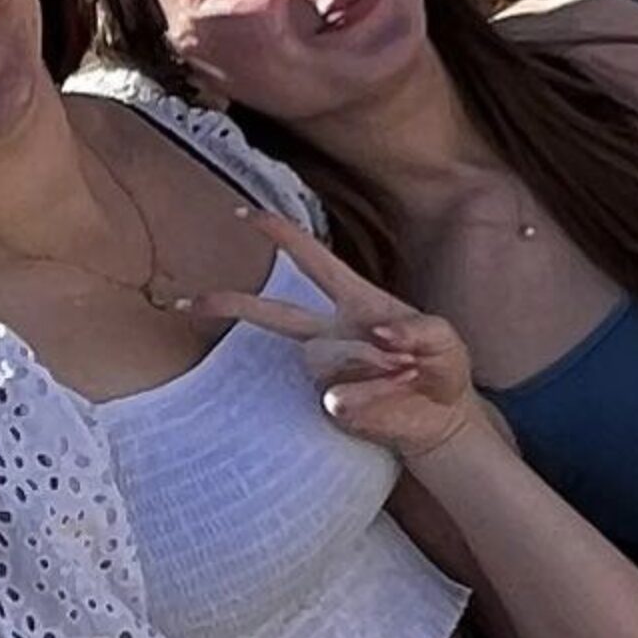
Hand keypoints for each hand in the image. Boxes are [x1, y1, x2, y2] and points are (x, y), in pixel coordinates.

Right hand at [187, 208, 492, 456]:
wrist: (444, 422)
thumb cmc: (442, 368)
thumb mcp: (445, 339)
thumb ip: (418, 329)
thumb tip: (380, 333)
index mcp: (358, 301)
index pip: (315, 262)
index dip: (284, 237)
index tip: (249, 215)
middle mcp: (334, 332)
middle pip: (275, 314)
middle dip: (234, 305)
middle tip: (192, 302)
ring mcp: (330, 370)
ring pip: (321, 359)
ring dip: (367, 365)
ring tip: (403, 372)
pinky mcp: (331, 404)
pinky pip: (337, 395)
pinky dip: (370, 396)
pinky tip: (390, 396)